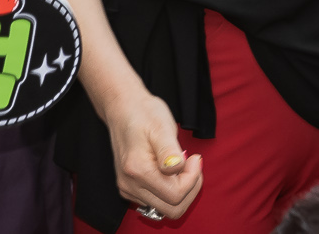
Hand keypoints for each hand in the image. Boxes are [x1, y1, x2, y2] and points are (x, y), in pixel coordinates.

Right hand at [101, 87, 200, 223]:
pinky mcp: (130, 190)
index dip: (192, 178)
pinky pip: (157, 203)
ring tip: (182, 166)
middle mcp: (130, 186)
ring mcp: (129, 190)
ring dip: (181, 191)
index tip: (194, 157)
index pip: (175, 195)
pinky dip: (170, 191)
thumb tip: (177, 168)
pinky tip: (171, 172)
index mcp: (138, 171)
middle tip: (192, 164)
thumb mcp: (162, 126)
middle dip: (190, 188)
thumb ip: (169, 150)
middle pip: (172, 209)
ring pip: (165, 209)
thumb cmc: (145, 114)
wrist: (124, 110)